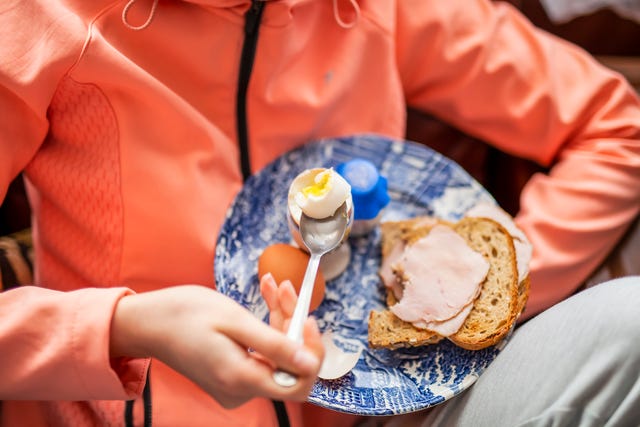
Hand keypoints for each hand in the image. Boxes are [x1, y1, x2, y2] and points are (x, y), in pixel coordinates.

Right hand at [109, 284, 323, 407]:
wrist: (147, 321)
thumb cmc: (183, 314)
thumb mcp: (233, 320)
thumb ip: (274, 344)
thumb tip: (309, 362)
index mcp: (242, 379)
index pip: (299, 382)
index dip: (311, 352)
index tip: (307, 317)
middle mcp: (241, 389)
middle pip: (290, 363)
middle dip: (293, 324)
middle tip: (285, 289)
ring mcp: (236, 384)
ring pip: (278, 354)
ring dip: (281, 318)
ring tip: (273, 285)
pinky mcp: (233, 374)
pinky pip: (262, 352)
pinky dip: (267, 325)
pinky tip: (264, 295)